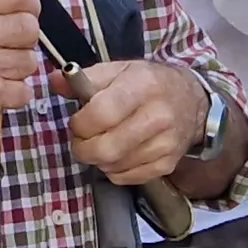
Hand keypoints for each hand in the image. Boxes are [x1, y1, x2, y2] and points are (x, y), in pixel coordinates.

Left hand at [61, 61, 209, 184]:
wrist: (192, 101)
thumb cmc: (149, 84)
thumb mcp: (119, 70)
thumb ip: (85, 77)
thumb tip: (55, 81)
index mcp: (141, 86)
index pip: (101, 114)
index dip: (80, 124)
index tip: (77, 122)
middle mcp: (157, 116)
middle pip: (105, 148)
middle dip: (83, 148)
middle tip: (82, 140)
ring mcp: (165, 144)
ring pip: (114, 166)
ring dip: (98, 159)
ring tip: (101, 143)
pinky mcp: (167, 164)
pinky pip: (127, 178)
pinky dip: (114, 170)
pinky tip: (117, 154)